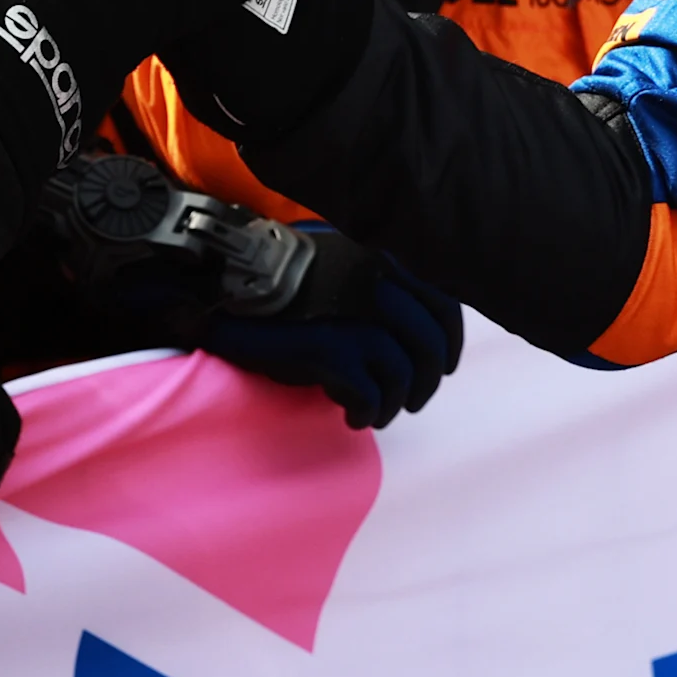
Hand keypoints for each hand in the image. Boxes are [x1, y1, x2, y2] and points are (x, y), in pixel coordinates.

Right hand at [199, 225, 462, 428]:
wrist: (225, 286)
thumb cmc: (284, 285)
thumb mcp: (341, 272)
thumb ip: (380, 290)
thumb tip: (418, 339)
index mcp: (386, 262)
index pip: (445, 307)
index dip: (450, 344)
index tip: (444, 367)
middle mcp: (378, 286)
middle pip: (429, 348)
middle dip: (425, 384)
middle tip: (409, 402)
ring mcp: (355, 318)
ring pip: (401, 378)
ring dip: (391, 405)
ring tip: (372, 412)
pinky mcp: (329, 349)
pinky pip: (368, 396)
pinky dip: (365, 412)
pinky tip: (350, 414)